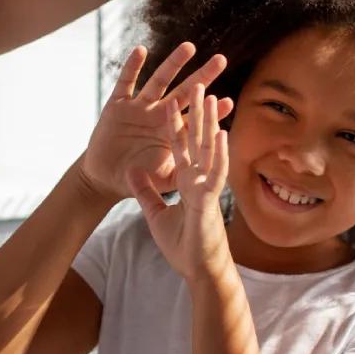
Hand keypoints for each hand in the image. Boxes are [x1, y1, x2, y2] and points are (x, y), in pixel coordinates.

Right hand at [77, 42, 232, 203]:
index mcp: (172, 131)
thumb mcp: (165, 179)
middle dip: (202, 77)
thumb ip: (185, 176)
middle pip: (185, 92)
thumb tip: (209, 178)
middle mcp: (159, 114)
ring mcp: (138, 108)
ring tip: (189, 48)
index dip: (212, 111)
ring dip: (173, 64)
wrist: (106, 179)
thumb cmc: (138, 178)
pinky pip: (126, 82)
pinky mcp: (117, 105)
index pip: (197, 118)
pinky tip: (141, 50)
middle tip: (221, 60)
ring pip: (159, 81)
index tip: (229, 102)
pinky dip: (132, 67)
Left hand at [128, 84, 231, 278]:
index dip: (176, 123)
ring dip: (210, 123)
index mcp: (187, 181)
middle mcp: (199, 179)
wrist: (198, 270)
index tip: (174, 100)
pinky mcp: (210, 201)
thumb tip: (133, 171)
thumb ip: (146, 192)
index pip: (180, 146)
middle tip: (199, 83)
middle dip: (196, 113)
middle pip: (197, 140)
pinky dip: (218, 154)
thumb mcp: (155, 214)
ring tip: (212, 96)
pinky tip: (221, 133)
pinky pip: (215, 174)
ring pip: (209, 149)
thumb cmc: (183, 246)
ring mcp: (207, 188)